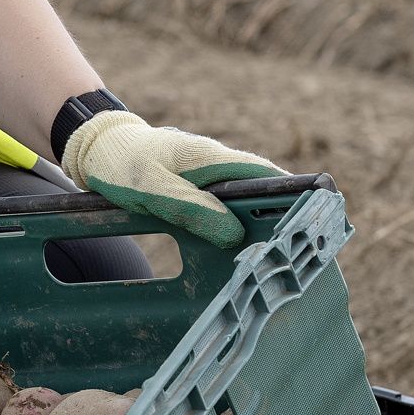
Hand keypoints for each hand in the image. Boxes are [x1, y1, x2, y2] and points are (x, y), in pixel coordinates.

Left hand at [62, 111, 277, 249]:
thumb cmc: (122, 162)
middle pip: (261, 197)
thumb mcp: (150, 188)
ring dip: (256, 231)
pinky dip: (233, 232)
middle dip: (280, 222)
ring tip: (272, 265)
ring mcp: (210, 180)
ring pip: (244, 208)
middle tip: (294, 258)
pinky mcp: (199, 194)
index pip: (265, 177)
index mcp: (212, 159)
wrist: (98, 149)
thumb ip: (190, 208)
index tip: (314, 222)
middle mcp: (219, 168)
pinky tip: (236, 257)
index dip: (293, 198)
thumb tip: (233, 233)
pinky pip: (224, 214)